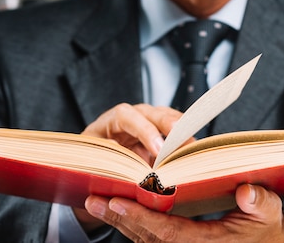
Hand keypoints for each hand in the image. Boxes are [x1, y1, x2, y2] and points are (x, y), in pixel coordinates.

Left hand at [74, 102, 184, 231]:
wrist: (96, 170)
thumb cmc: (91, 165)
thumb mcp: (93, 164)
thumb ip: (109, 162)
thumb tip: (128, 163)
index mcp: (109, 122)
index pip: (126, 116)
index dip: (144, 130)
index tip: (158, 148)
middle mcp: (131, 118)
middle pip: (152, 113)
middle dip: (170, 126)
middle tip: (184, 142)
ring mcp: (148, 123)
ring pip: (168, 119)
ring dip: (181, 132)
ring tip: (192, 148)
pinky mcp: (160, 134)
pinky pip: (175, 132)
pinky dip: (183, 141)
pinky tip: (191, 152)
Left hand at [84, 184, 283, 242]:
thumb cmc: (265, 226)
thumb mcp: (270, 212)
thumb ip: (260, 202)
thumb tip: (246, 191)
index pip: (168, 233)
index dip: (142, 218)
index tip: (119, 202)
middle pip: (147, 238)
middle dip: (120, 219)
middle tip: (94, 199)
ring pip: (144, 240)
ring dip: (120, 222)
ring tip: (96, 201)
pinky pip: (150, 239)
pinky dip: (132, 224)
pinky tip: (117, 209)